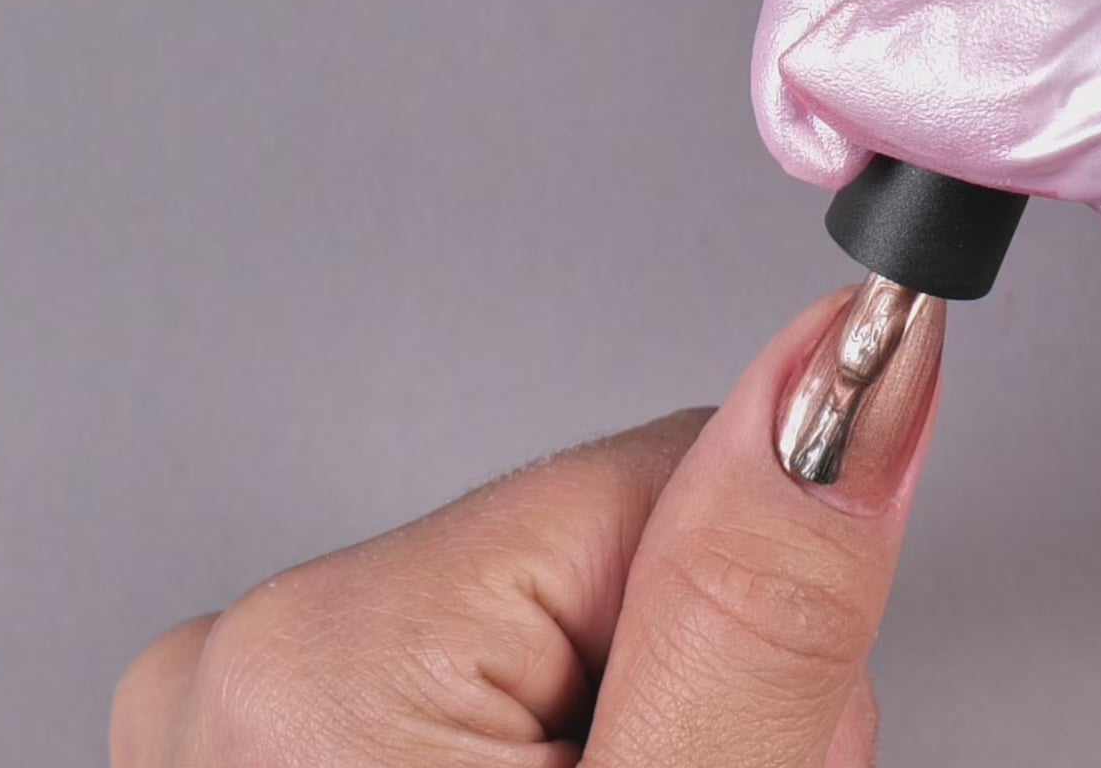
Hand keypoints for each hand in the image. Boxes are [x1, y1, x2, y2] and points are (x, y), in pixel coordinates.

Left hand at [111, 289, 938, 766]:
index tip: (754, 741)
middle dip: (701, 684)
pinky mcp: (284, 747)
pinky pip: (493, 685)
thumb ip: (755, 608)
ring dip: (642, 726)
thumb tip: (850, 370)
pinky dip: (566, 753)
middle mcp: (249, 660)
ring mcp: (250, 712)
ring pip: (568, 627)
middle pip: (617, 558)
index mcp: (331, 650)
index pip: (672, 478)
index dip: (764, 615)